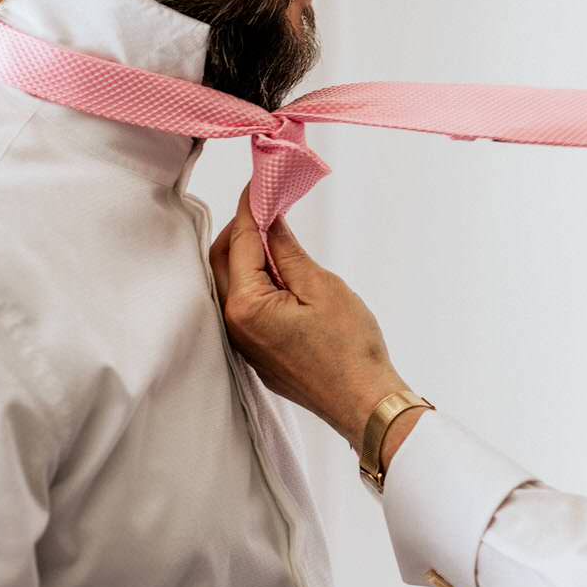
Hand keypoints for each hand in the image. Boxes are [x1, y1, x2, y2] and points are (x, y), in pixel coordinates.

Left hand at [210, 187, 412, 454]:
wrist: (363, 403)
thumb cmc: (350, 348)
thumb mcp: (321, 286)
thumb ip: (287, 250)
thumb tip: (269, 220)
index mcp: (246, 306)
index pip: (239, 241)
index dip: (250, 208)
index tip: (260, 184)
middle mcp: (233, 325)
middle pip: (223, 261)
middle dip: (242, 229)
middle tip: (270, 206)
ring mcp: (242, 342)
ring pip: (231, 284)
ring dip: (247, 255)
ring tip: (278, 235)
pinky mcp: (256, 352)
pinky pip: (244, 306)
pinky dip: (255, 281)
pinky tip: (281, 272)